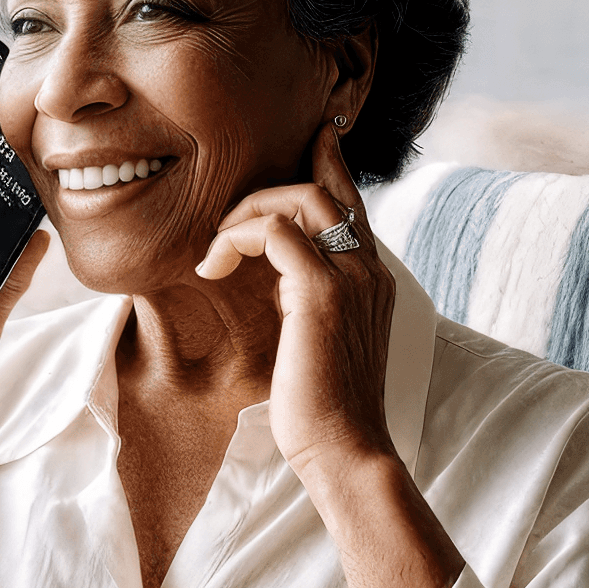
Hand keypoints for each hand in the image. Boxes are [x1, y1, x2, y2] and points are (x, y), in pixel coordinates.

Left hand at [196, 122, 394, 478]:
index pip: (353, 202)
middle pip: (325, 188)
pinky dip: (236, 237)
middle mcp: (370, 270)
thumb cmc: (327, 411)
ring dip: (247, 213)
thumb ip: (309, 301)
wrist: (346, 452)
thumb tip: (276, 282)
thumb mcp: (320, 342)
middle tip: (226, 221)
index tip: (310, 135)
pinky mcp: (322, 294)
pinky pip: (274, 232)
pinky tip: (213, 265)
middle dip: (267, 189)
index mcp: (374, 280)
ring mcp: (350, 279)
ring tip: (217, 250)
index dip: (328, 162)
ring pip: (300, 199)